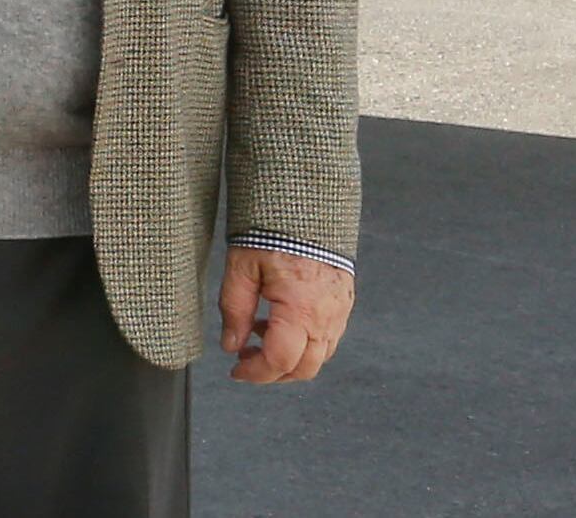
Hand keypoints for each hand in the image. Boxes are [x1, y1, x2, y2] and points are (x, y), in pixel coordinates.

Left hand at [219, 244, 352, 383]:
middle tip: (246, 361)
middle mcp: (326, 316)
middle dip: (273, 373)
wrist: (308, 203)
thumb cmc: (273, 230)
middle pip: (304, 369)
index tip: (235, 371)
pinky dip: (304, 342)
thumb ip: (235, 309)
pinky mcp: (343, 301)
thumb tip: (231, 345)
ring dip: (289, 358)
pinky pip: (328, 337)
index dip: (256, 373)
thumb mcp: (242, 267)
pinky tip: (278, 323)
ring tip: (258, 336)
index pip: (280, 361)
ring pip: (319, 356)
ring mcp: (340, 310)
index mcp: (300, 310)